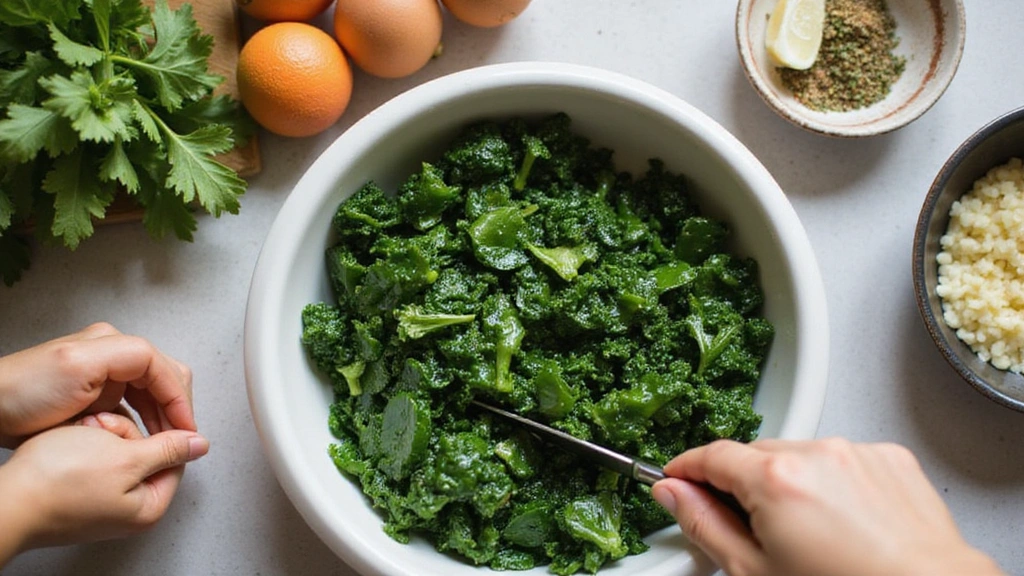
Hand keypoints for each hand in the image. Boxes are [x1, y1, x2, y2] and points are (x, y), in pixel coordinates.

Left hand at [0, 323, 194, 447]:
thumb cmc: (24, 392)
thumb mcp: (80, 366)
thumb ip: (133, 360)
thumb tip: (177, 377)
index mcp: (114, 343)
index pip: (166, 370)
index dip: (180, 402)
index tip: (186, 432)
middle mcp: (114, 353)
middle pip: (165, 378)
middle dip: (175, 409)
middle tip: (178, 441)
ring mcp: (105, 372)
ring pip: (153, 393)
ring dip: (161, 417)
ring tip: (162, 444)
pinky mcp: (96, 391)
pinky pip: (135, 403)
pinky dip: (144, 420)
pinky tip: (140, 438)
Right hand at [0, 412, 208, 562]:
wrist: (5, 499)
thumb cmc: (58, 481)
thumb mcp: (126, 457)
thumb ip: (168, 449)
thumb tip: (200, 445)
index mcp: (149, 506)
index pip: (174, 457)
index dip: (154, 431)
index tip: (130, 422)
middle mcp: (130, 511)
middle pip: (145, 452)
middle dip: (122, 432)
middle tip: (99, 429)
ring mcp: (103, 503)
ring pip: (117, 451)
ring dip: (101, 434)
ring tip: (80, 434)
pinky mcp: (80, 495)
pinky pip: (93, 460)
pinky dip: (84, 445)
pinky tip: (69, 441)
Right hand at [652, 439, 1004, 575]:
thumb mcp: (755, 572)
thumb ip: (703, 525)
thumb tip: (673, 495)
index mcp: (777, 479)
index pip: (711, 455)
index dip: (687, 468)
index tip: (678, 479)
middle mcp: (818, 454)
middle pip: (755, 454)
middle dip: (743, 484)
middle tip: (747, 528)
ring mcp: (858, 453)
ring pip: (799, 455)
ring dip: (790, 482)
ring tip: (808, 536)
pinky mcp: (890, 459)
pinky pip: (842, 460)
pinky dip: (832, 483)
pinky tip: (841, 525)